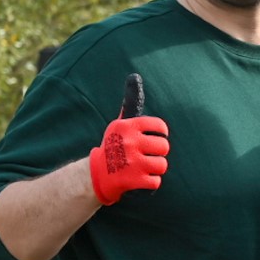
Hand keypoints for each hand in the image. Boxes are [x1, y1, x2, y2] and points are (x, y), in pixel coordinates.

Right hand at [88, 73, 169, 204]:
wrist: (95, 174)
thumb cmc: (114, 146)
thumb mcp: (119, 125)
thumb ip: (130, 106)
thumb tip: (134, 76)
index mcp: (128, 127)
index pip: (160, 127)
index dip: (161, 134)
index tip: (156, 138)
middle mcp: (129, 142)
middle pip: (164, 147)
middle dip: (158, 153)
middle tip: (147, 155)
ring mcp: (132, 161)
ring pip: (162, 165)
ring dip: (155, 169)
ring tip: (143, 167)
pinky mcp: (133, 179)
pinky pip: (156, 181)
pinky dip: (150, 182)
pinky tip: (140, 179)